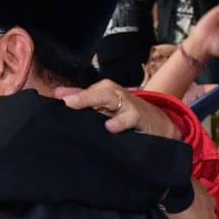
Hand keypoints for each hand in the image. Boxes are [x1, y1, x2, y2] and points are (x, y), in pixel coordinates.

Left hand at [55, 79, 180, 137]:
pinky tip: (111, 127)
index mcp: (107, 92)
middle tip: (68, 102)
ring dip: (106, 106)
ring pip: (117, 101)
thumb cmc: (125, 114)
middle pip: (101, 92)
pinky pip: (132, 119)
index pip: (88, 91)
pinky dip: (122, 122)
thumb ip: (82, 99)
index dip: (73, 94)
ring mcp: (131, 107)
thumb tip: (57, 94)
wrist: (160, 125)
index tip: (57, 98)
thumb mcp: (104, 106)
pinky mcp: (142, 120)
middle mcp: (118, 96)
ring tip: (89, 112)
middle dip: (85, 96)